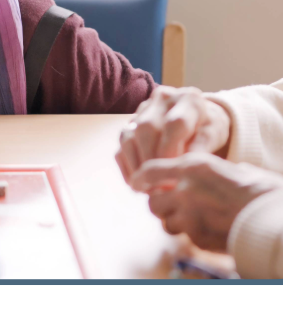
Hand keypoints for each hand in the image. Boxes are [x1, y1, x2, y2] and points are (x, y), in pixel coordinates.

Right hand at [115, 86, 230, 182]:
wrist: (199, 119)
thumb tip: (184, 168)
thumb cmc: (208, 128)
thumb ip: (202, 148)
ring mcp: (142, 110)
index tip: (174, 173)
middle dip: (151, 159)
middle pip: (147, 128)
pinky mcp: (129, 124)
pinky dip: (126, 166)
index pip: (175, 123)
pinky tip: (136, 182)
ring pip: (129, 136)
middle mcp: (162, 99)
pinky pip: (120, 145)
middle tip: (158, 185)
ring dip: (136, 165)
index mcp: (188, 99)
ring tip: (146, 187)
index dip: (172, 150)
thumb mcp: (214, 135)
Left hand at [130, 153, 282, 251]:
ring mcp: (188, 215)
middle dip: (161, 205)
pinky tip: (209, 230)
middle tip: (174, 206)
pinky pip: (186, 237)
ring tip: (193, 219)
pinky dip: (193, 235)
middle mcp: (185, 190)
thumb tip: (211, 175)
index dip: (140, 178)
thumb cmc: (262, 192)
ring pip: (166, 222)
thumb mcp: (236, 169)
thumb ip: (214, 172)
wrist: (273, 219)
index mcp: (193, 167)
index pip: (151, 171)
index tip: (135, 183)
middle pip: (153, 202)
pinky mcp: (196, 237)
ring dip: (175, 222)